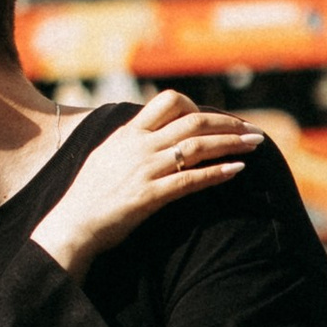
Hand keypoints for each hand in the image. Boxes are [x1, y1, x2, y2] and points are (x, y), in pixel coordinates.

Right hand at [31, 89, 259, 275]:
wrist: (71, 225)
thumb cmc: (88, 195)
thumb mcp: (106, 156)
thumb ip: (130, 142)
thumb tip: (150, 134)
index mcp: (129, 132)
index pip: (170, 101)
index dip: (199, 106)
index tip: (217, 120)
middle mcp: (139, 145)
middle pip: (194, 121)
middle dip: (228, 123)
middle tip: (252, 130)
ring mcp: (145, 169)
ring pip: (198, 146)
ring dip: (231, 143)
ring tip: (255, 145)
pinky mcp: (150, 196)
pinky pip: (191, 179)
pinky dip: (217, 172)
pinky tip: (237, 170)